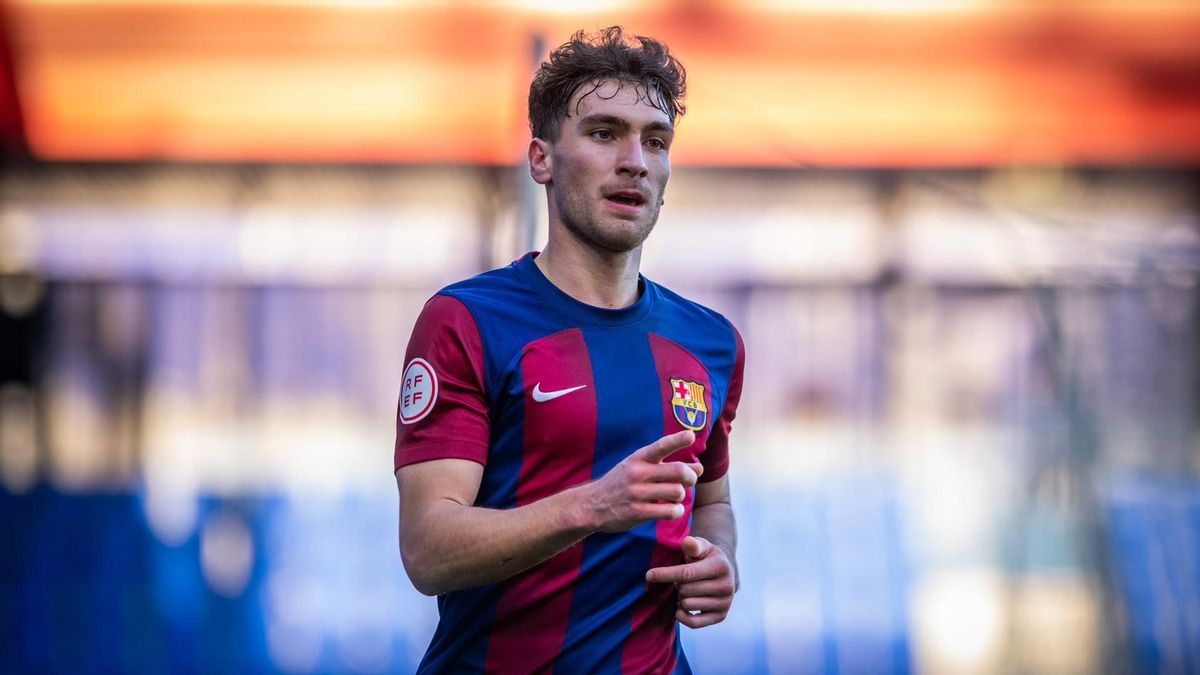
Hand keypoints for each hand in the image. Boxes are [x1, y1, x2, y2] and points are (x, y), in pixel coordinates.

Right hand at [582, 430, 701, 532]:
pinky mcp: (637, 512)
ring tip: (675, 497)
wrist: (592, 505)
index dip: (678, 440)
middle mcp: (638, 473)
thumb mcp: (640, 468)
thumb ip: (668, 466)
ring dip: (681, 496)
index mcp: (639, 458)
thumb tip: (699, 468)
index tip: (691, 435)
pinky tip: (671, 510)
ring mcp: (637, 493)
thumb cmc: (622, 483)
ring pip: (677, 492)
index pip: (661, 446)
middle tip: (689, 480)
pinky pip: (669, 511)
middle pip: (678, 471)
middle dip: (691, 476)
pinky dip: (676, 511)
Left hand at [645, 535, 735, 628]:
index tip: (649, 575)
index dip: (665, 574)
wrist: (726, 572)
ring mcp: (725, 603)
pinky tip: (681, 607)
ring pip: (687, 605)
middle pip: (684, 590)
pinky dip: (682, 616)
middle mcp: (726, 586)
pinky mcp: (721, 616)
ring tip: (687, 590)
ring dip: (680, 598)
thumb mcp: (702, 546)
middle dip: (677, 584)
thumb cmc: (707, 557)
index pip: (686, 573)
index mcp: (720, 566)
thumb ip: (693, 544)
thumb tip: (687, 542)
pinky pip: (694, 623)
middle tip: (682, 580)